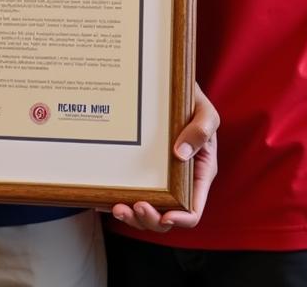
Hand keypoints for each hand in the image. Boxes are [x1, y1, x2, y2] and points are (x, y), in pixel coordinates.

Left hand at [110, 82, 218, 231]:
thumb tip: (179, 154)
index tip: (166, 216)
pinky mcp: (140, 169)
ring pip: (147, 209)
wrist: (168, 87)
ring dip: (132, 216)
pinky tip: (101, 200)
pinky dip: (116, 199)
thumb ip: (199, 132)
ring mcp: (159, 178)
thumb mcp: (205, 113)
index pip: (193, 209)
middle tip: (135, 206)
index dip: (181, 219)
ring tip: (117, 207)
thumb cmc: (192, 101)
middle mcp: (179, 182)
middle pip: (166, 217)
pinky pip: (129, 190)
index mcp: (198, 175)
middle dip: (150, 219)